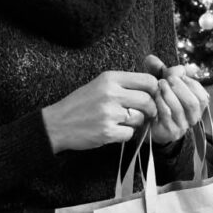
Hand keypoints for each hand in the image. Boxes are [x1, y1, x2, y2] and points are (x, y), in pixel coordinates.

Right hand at [41, 71, 158, 153]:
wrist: (57, 123)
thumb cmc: (80, 103)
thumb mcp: (100, 85)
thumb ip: (123, 84)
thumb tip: (152, 88)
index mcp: (110, 78)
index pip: (147, 80)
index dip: (155, 89)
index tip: (152, 96)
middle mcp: (111, 93)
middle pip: (147, 100)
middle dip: (150, 109)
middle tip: (145, 113)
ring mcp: (109, 113)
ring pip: (140, 118)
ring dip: (137, 122)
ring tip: (124, 121)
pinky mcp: (107, 131)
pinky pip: (130, 133)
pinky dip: (126, 134)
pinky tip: (115, 130)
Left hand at [143, 55, 208, 144]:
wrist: (149, 124)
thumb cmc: (160, 101)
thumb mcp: (163, 84)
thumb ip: (160, 70)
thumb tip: (151, 58)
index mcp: (197, 107)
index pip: (202, 96)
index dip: (191, 83)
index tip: (178, 74)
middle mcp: (193, 118)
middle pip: (194, 102)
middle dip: (181, 87)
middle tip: (168, 78)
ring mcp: (182, 127)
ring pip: (180, 109)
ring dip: (169, 93)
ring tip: (160, 84)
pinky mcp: (169, 132)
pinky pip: (167, 115)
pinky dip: (161, 102)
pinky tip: (155, 96)